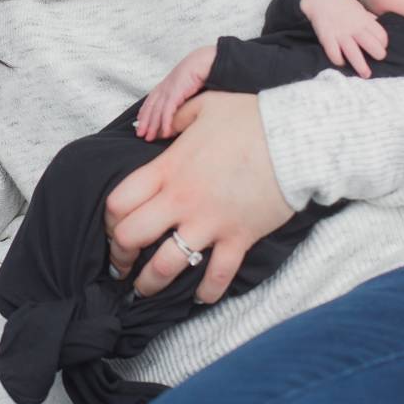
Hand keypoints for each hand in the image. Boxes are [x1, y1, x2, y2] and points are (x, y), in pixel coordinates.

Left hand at [104, 92, 293, 303]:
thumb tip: (159, 129)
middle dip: (120, 255)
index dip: (108, 221)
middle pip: (131, 237)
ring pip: (166, 266)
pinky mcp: (238, 238)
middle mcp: (182, 200)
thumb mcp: (203, 106)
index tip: (112, 229)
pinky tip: (200, 297)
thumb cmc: (250, 118)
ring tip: (146, 290)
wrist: (295, 137)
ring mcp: (209, 223)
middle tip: (122, 264)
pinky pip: (216, 276)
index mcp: (168, 169)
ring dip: (151, 283)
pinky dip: (207, 292)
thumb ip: (175, 119)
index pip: (118, 202)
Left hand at [138, 45, 215, 141]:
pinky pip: (168, 112)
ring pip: (156, 112)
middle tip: (141, 134)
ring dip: (153, 126)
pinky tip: (165, 133)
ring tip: (150, 138)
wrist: (203, 62)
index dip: (144, 112)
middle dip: (145, 122)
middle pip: (150, 108)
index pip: (150, 101)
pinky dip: (166, 123)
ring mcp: (168, 91)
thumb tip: (180, 104)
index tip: (140, 122)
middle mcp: (164, 88)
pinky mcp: (175, 94)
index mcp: (165, 85)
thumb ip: (179, 94)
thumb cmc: (197, 72)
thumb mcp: (184, 84)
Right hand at [299, 0, 386, 77]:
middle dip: (378, 54)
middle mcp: (354, 28)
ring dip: (361, 65)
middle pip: (371, 45)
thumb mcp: (359, 9)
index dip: (383, 43)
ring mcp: (340, 33)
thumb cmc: (342, 4)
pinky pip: (333, 53)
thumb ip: (369, 19)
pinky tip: (341, 62)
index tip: (381, 46)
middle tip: (378, 58)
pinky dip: (338, 60)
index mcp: (364, 20)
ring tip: (366, 74)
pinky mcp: (327, 37)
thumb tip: (379, 26)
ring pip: (353, 53)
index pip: (381, 35)